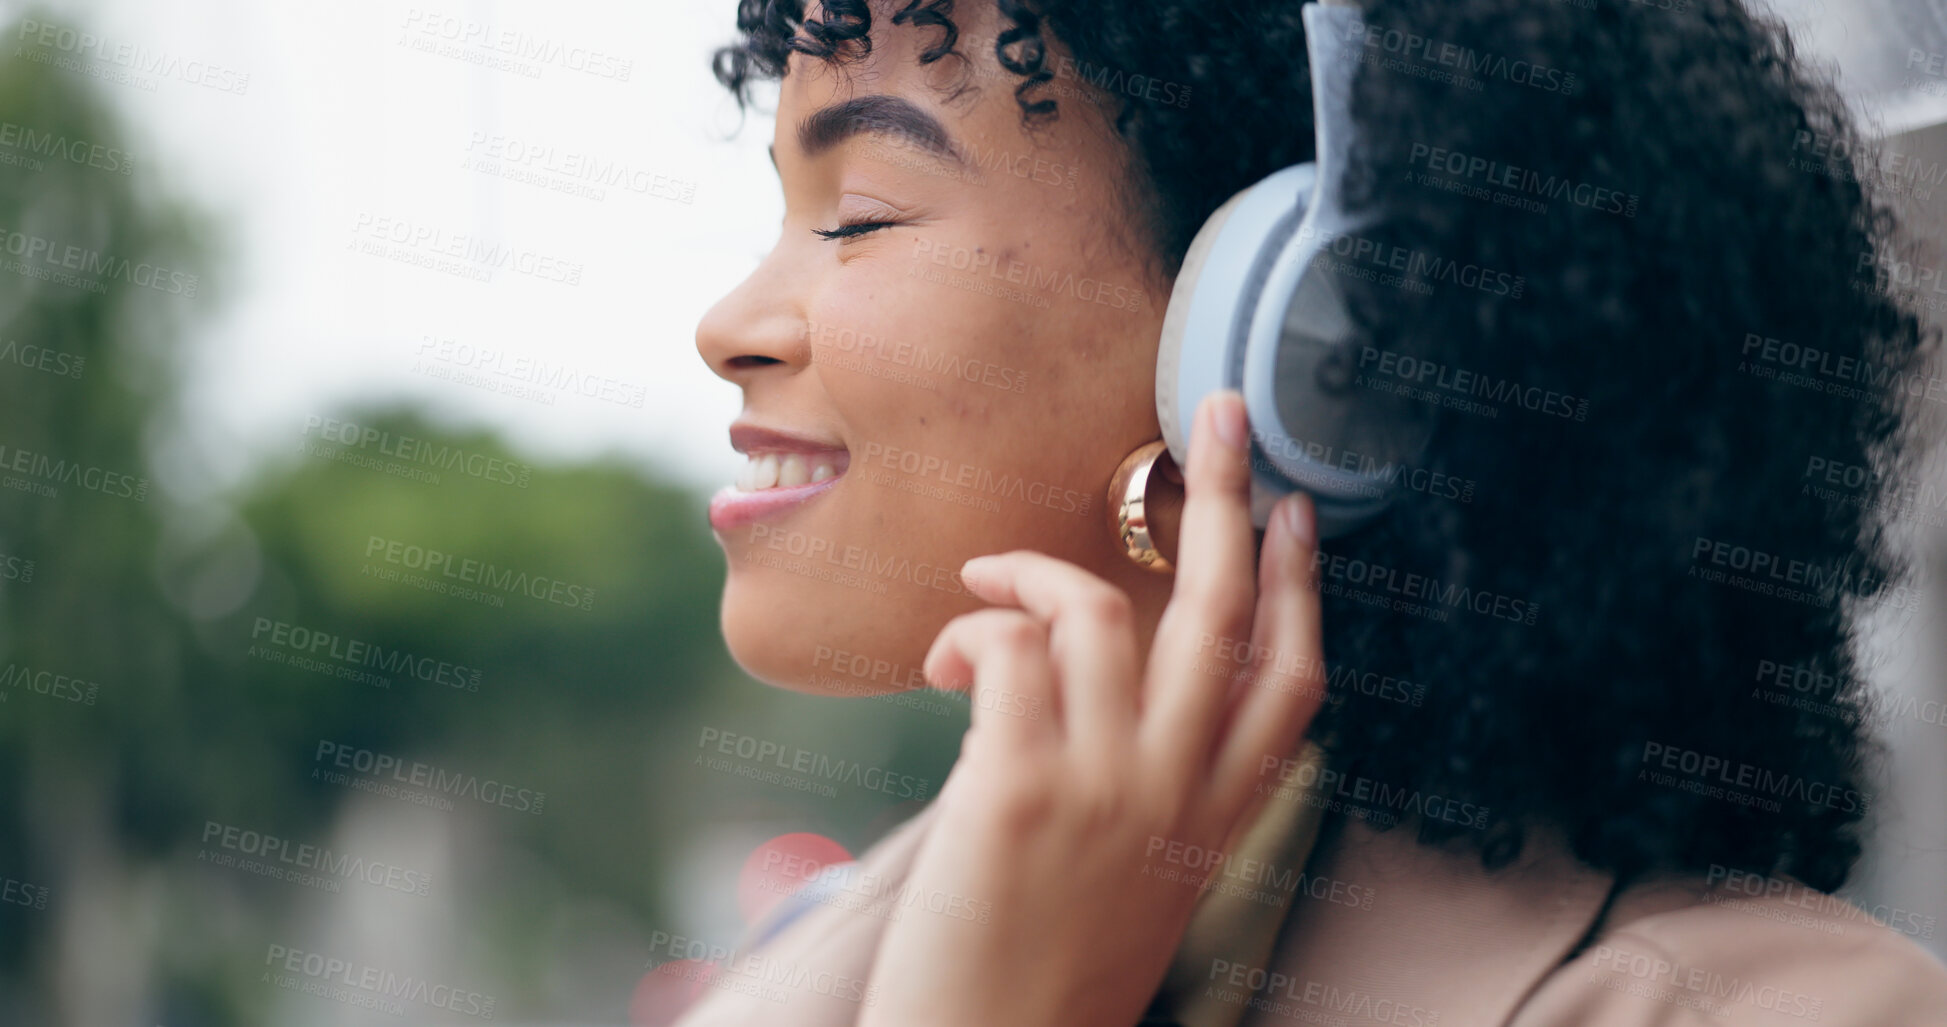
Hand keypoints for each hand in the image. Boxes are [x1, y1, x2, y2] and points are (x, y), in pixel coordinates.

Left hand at [856, 391, 1327, 1026]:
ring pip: (1098, 609)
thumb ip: (1151, 784)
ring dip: (1028, 572)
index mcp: (1217, 816)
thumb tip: (1100, 684)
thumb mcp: (1140, 879)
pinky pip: (1011, 646)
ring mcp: (1107, 786)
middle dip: (1226, 497)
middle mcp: (1178, 792)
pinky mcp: (1021, 788)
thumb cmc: (1044, 972)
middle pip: (1222, 613)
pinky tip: (944, 653)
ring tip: (981, 587)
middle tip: (1215, 412)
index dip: (1302, 584)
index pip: (1292, 680)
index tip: (1297, 509)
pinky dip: (972, 625)